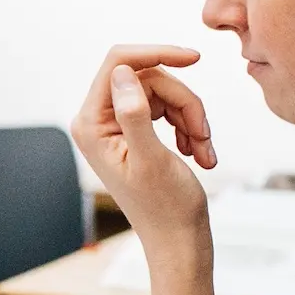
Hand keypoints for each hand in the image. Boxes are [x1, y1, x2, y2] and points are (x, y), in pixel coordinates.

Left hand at [73, 44, 216, 255]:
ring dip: (191, 119)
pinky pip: (170, 110)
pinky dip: (190, 128)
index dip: (157, 54)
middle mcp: (98, 121)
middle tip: (202, 135)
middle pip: (149, 78)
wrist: (179, 239)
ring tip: (203, 151)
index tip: (194, 58)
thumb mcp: (152, 158)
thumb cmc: (166, 207)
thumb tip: (122, 72)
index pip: (118, 63)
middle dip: (184, 103)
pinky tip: (199, 154)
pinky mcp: (137, 132)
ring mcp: (117, 125)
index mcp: (91, 124)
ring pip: (165, 94)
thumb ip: (134, 114)